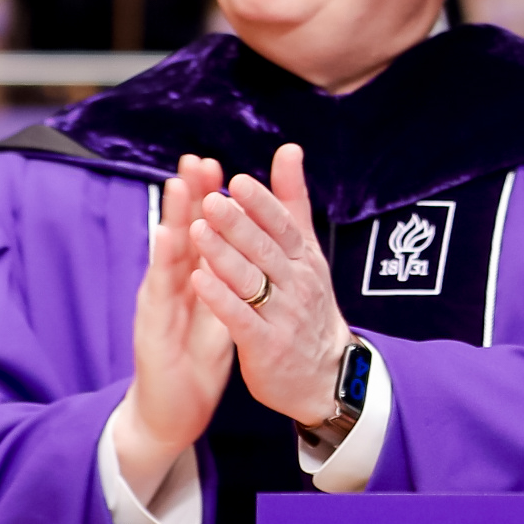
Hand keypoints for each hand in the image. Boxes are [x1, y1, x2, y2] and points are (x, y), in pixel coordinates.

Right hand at [119, 156, 235, 496]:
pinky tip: (169, 241)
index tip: (215, 163)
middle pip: (179, 234)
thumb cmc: (195, 359)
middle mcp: (171, 287)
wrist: (173, 411)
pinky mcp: (153, 331)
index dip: (205, 199)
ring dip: (171, 220)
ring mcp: (158, 307)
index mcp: (191, 281)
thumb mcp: (219, 310)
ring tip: (179, 186)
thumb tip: (242, 241)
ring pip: (165, 256)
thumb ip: (226, 275)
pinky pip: (160, 295)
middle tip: (195, 159)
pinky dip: (165, 266)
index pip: (199, 232)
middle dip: (188, 196)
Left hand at [188, 143, 351, 426]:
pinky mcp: (267, 346)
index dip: (263, 205)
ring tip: (197, 232)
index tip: (239, 181)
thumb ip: (293, 202)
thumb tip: (288, 149)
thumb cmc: (308, 305)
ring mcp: (283, 316)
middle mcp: (296, 283)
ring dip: (224, 256)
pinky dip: (221, 300)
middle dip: (238, 224)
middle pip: (265, 249)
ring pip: (250, 281)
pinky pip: (242, 319)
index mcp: (304, 259)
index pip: (284, 226)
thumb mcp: (307, 252)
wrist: (326, 374)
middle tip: (211, 200)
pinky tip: (199, 282)